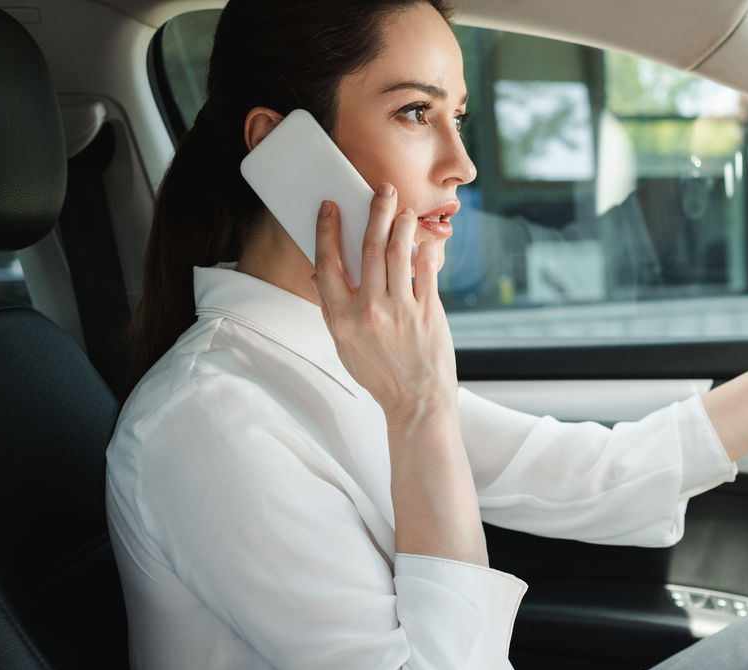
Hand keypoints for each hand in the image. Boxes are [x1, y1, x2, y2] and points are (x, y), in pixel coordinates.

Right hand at [310, 183, 455, 421]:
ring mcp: (401, 310)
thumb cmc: (379, 373)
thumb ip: (331, 309)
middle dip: (375, 213)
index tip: (330, 207)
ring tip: (404, 210)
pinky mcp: (429, 312)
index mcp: (342, 318)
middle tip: (382, 190)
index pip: (328, 264)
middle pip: (369, 249)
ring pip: (399, 253)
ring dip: (402, 224)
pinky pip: (426, 272)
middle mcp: (370, 310)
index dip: (327, 232)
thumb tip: (318, 275)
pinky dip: (425, 252)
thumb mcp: (344, 346)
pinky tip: (424, 240)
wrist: (416, 401)